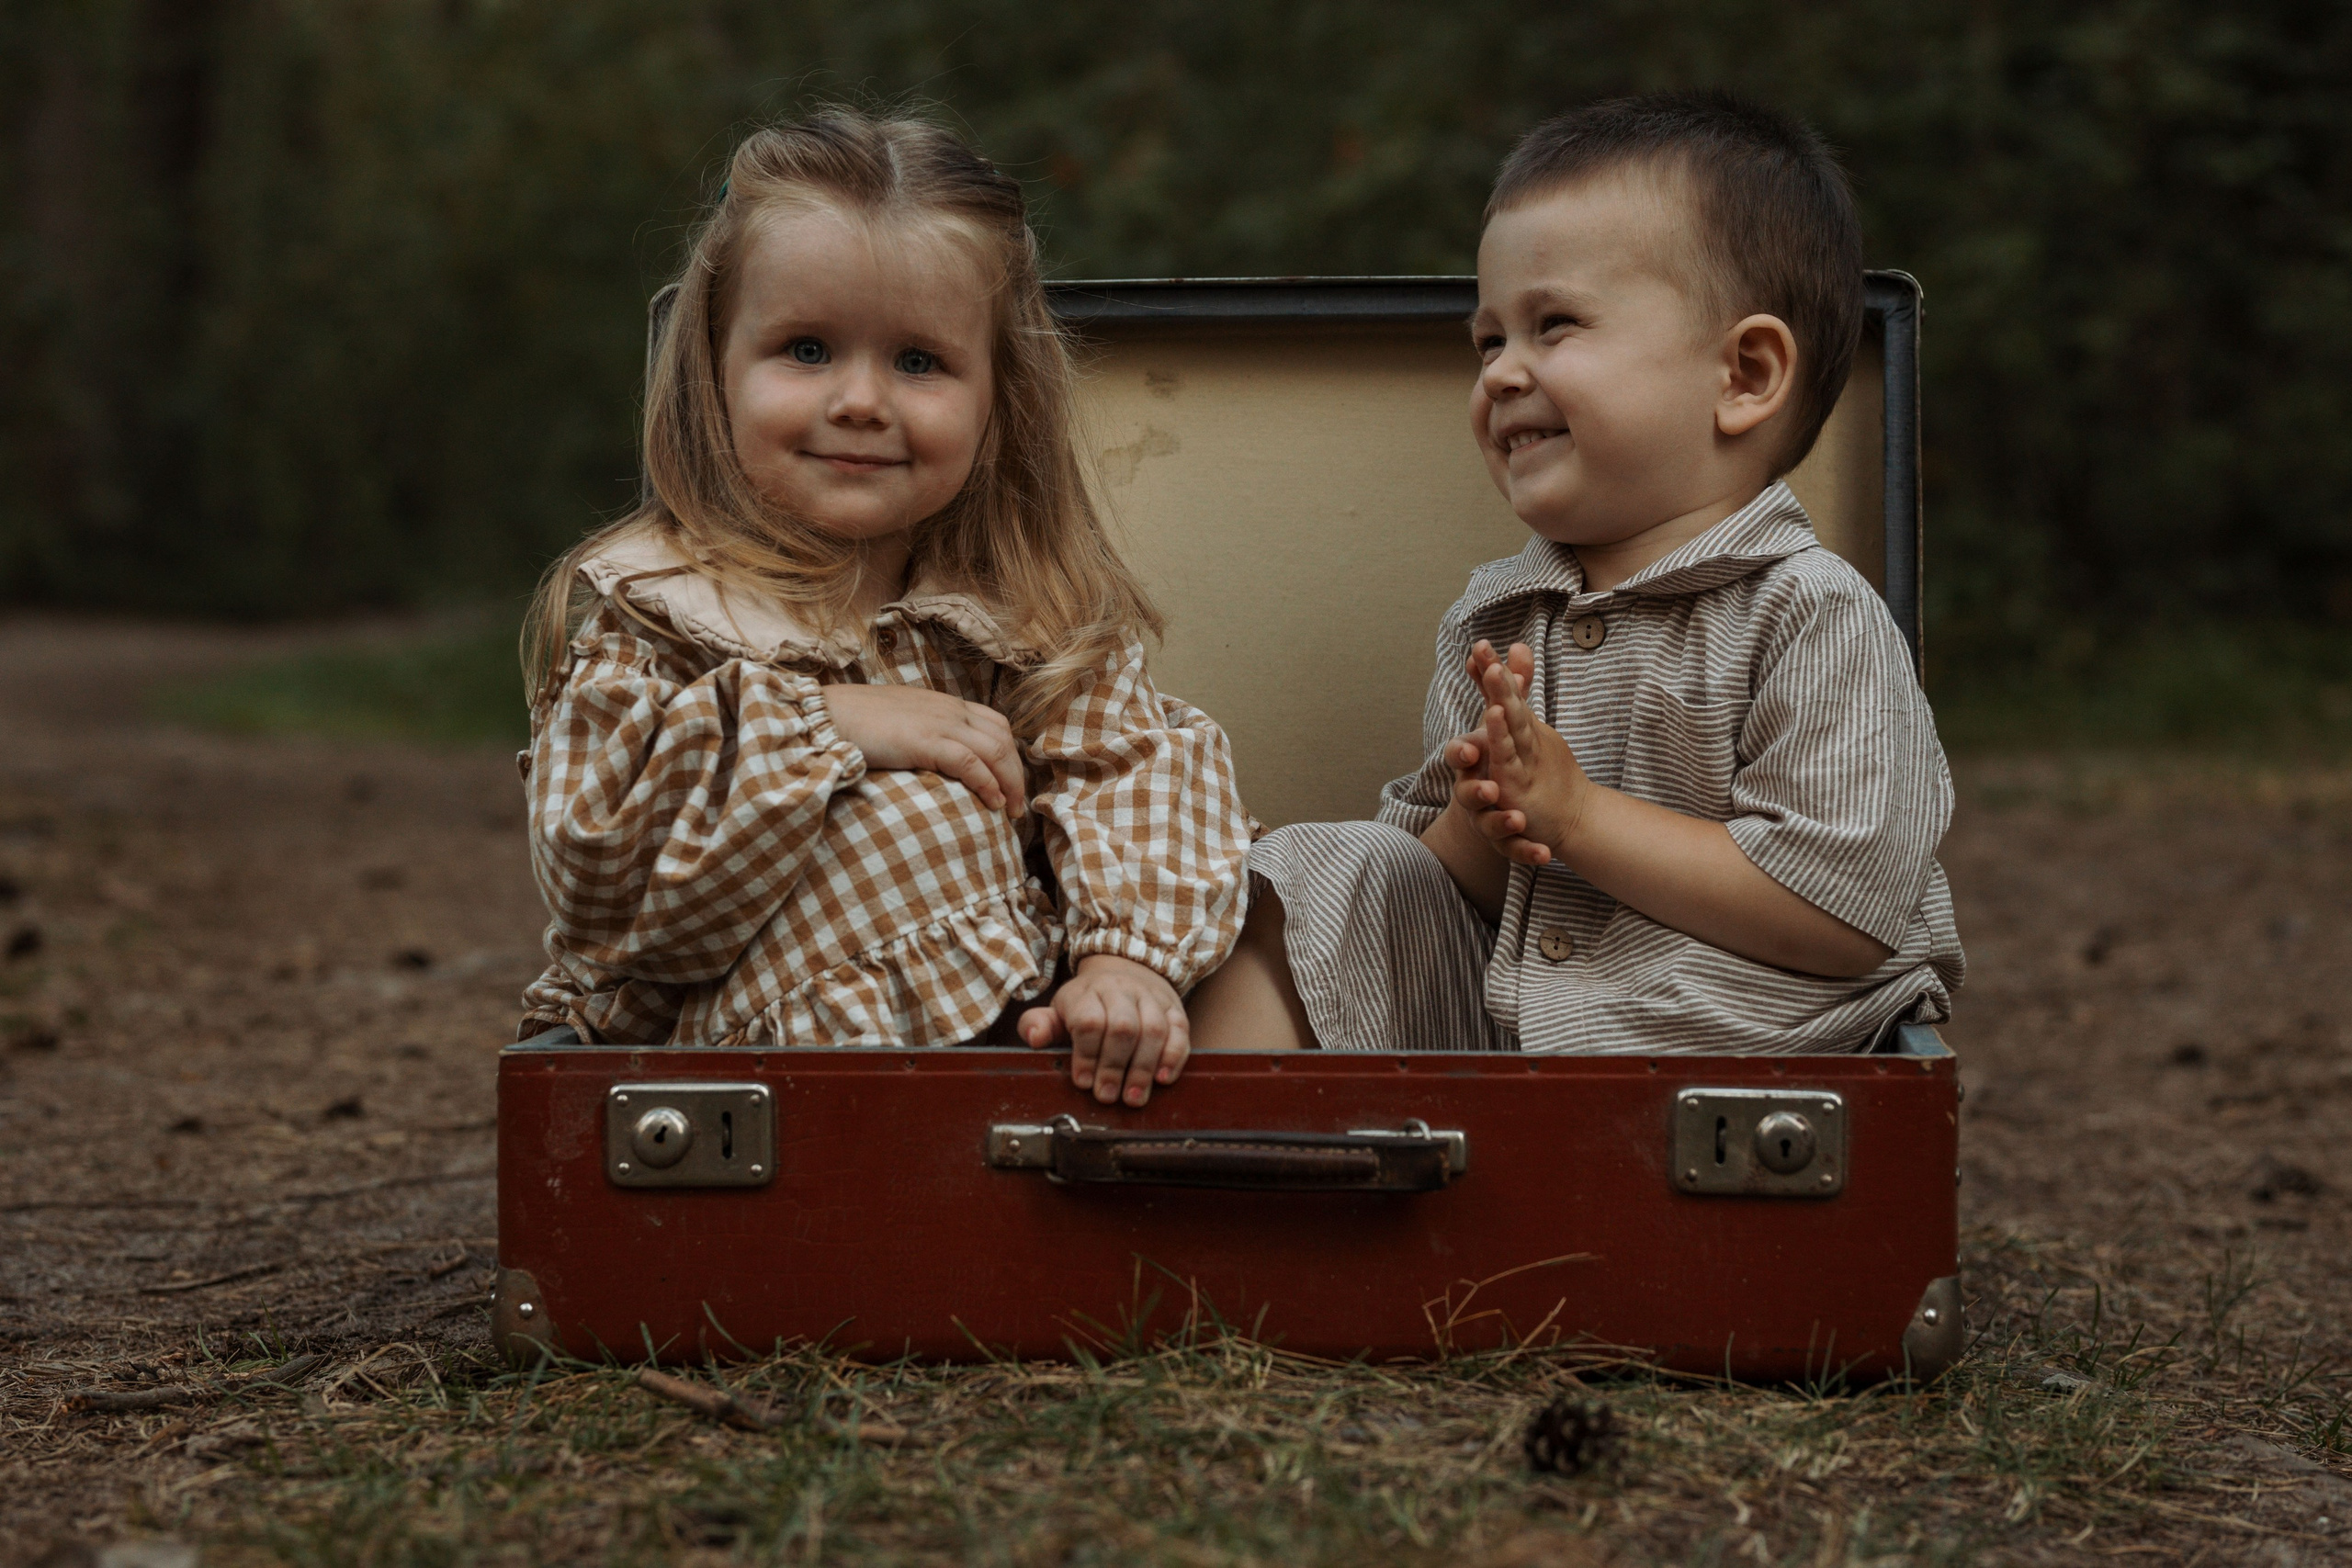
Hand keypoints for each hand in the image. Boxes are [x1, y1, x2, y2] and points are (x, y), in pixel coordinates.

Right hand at [820, 683, 1025, 813]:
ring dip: (1010, 783)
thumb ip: (922, 733)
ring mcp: (940, 723)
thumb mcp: (899, 722)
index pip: (995, 723)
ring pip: (995, 750)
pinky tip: (993, 803)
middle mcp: (949, 709)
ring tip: (1011, 812)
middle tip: (1018, 806)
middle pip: (1003, 738)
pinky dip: (989, 784)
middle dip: (1016, 773)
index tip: (1011, 782)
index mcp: (944, 702)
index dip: (1010, 754)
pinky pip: (971, 763)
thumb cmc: (854, 723)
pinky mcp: (926, 741)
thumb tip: (935, 760)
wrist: (825, 716)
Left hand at [1016, 954, 1190, 1106]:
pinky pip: (1179, 1030)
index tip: (1083, 1083)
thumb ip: (1040, 1025)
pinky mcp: (1174, 1008)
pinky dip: (1173, 1056)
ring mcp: (1150, 998)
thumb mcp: (1058, 1011)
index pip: (1089, 1021)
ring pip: (1153, 1029)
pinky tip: (1163, 1079)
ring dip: (1144, 1068)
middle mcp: (1121, 990)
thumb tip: (1034, 1037)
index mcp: (1087, 992)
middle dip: (1115, 1067)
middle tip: (1108, 1097)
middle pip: (1123, 1027)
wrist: (1125, 971)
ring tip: (1134, 1097)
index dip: (1086, 1055)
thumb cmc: (1087, 1004)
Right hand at [1449, 640, 1592, 866]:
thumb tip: (1518, 645)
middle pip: (1468, 792)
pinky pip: (1513, 850)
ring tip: (1517, 820)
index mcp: (1471, 761)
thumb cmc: (1495, 753)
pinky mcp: (1504, 841)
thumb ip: (1511, 685)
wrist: (1497, 800)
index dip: (1463, 751)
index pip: (1460, 754)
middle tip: (1491, 789)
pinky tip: (1545, 856)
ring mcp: (1486, 817)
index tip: (1473, 748)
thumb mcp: (1505, 719)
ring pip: (1488, 824)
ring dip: (1501, 822)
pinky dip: (1527, 853)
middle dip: (1477, 791)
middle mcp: (1472, 789)